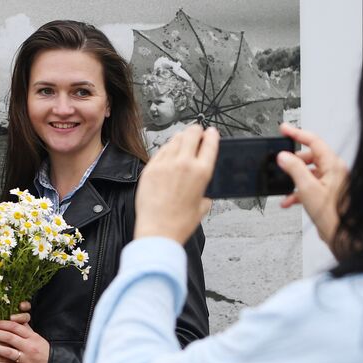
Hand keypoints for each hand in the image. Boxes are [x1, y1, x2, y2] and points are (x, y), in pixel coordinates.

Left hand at [0, 319, 49, 362]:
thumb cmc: (46, 353)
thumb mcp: (38, 338)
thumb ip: (26, 329)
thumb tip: (14, 319)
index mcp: (33, 337)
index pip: (15, 327)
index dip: (1, 324)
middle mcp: (29, 347)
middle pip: (8, 337)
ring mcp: (26, 360)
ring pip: (7, 352)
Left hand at [134, 124, 215, 243]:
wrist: (158, 231)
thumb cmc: (179, 223)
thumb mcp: (203, 206)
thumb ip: (205, 191)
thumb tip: (203, 187)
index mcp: (201, 172)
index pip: (210, 142)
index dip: (212, 134)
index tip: (211, 133)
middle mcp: (184, 164)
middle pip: (192, 133)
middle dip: (196, 130)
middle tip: (197, 133)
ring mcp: (165, 164)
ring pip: (175, 138)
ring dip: (181, 137)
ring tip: (183, 142)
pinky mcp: (150, 168)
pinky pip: (160, 150)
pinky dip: (167, 149)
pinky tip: (168, 154)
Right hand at [275, 123, 349, 253]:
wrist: (341, 235)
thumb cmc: (332, 214)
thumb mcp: (307, 188)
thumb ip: (294, 169)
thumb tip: (284, 156)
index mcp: (333, 164)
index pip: (313, 141)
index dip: (297, 134)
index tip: (284, 130)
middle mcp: (334, 171)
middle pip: (309, 157)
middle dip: (293, 162)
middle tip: (281, 164)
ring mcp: (331, 182)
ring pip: (308, 173)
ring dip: (294, 180)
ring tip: (285, 187)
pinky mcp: (326, 193)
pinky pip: (310, 186)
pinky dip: (298, 191)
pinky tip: (290, 201)